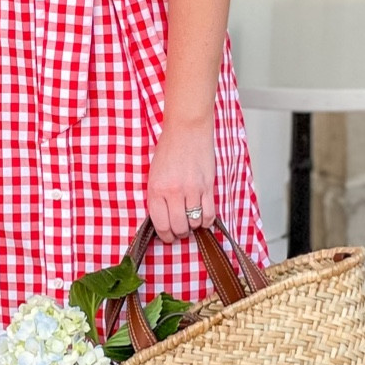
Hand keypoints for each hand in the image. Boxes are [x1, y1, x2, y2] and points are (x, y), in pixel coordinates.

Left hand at [147, 120, 215, 242]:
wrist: (187, 129)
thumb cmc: (169, 149)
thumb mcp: (154, 174)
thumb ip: (158, 197)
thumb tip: (164, 219)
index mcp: (156, 190)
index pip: (161, 225)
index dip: (166, 236)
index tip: (168, 236)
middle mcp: (174, 192)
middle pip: (179, 227)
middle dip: (180, 233)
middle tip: (181, 229)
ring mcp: (192, 189)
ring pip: (195, 222)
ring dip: (194, 225)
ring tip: (192, 219)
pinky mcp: (208, 186)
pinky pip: (210, 213)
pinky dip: (207, 220)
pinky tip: (204, 215)